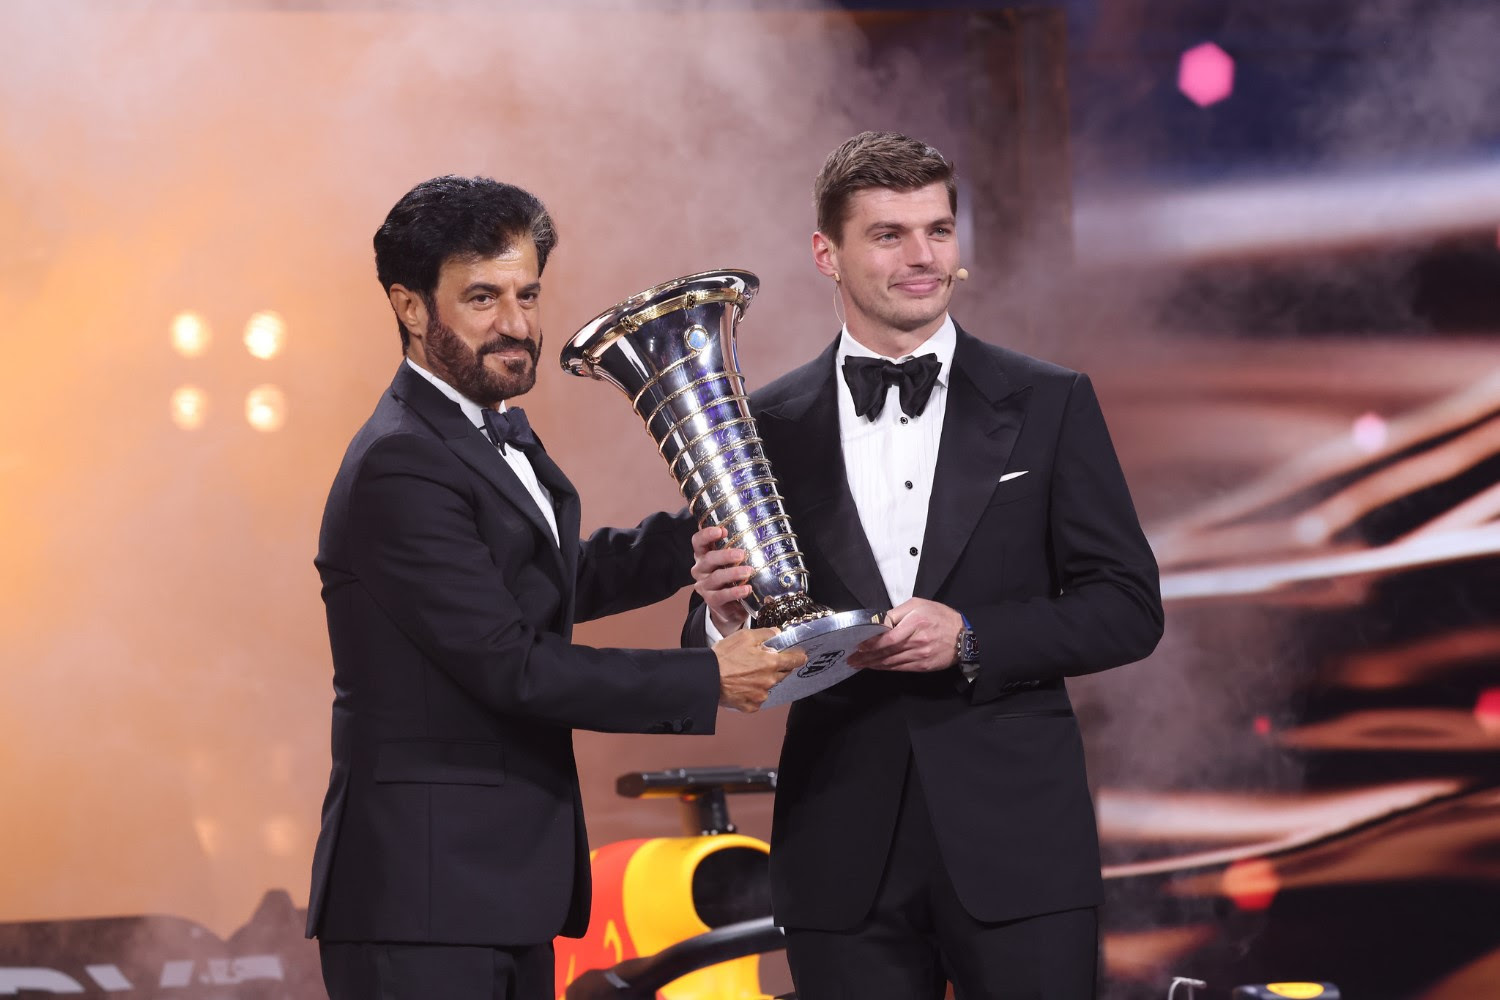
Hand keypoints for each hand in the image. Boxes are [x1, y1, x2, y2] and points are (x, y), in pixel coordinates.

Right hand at [691, 525, 752, 634]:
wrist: (730, 608)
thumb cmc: (732, 578)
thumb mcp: (731, 562)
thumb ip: (737, 549)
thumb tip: (759, 535)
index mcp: (703, 555)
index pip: (698, 541)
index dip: (706, 534)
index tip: (722, 531)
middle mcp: (700, 569)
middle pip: (708, 559)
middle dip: (725, 555)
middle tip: (742, 554)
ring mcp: (704, 586)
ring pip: (716, 577)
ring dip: (733, 573)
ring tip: (748, 571)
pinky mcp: (711, 600)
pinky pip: (722, 595)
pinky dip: (735, 592)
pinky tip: (747, 589)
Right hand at [713, 627, 805, 712]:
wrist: (706, 677)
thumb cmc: (723, 657)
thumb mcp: (745, 636)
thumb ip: (766, 634)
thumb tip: (777, 633)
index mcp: (771, 663)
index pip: (795, 660)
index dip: (798, 656)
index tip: (800, 655)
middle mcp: (769, 681)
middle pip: (783, 673)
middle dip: (777, 667)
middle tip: (762, 661)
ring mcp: (761, 695)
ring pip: (769, 686)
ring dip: (764, 680)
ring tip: (747, 673)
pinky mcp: (751, 706)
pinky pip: (757, 699)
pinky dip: (753, 693)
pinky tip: (742, 685)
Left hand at [846, 598, 961, 672]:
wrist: (964, 636)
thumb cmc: (940, 617)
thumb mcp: (918, 605)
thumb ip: (897, 613)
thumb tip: (879, 622)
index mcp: (915, 623)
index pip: (888, 637)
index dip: (871, 644)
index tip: (858, 645)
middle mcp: (917, 641)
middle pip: (886, 652)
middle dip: (866, 656)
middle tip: (852, 658)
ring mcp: (920, 655)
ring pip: (891, 662)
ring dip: (873, 664)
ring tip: (859, 664)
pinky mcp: (923, 666)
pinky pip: (900, 668)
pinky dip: (886, 668)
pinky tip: (876, 666)